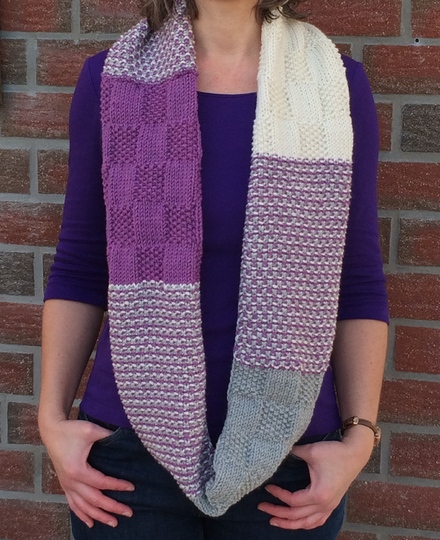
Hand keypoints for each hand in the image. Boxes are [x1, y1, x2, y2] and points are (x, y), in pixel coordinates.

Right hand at [40, 418, 134, 528]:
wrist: (52, 430)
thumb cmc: (71, 429)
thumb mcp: (90, 429)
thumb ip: (107, 436)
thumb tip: (125, 440)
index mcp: (77, 470)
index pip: (102, 483)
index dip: (117, 486)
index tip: (132, 488)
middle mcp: (71, 481)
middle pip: (94, 500)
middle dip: (112, 508)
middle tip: (129, 513)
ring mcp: (66, 485)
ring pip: (83, 507)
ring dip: (99, 516)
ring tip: (113, 523)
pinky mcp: (64, 484)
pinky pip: (73, 504)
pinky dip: (82, 515)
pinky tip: (91, 523)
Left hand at [258, 428, 373, 529]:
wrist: (355, 454)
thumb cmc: (334, 452)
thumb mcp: (311, 451)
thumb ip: (294, 452)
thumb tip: (278, 450)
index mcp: (318, 494)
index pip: (292, 501)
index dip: (278, 495)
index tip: (267, 486)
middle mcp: (324, 505)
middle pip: (296, 516)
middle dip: (277, 513)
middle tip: (261, 507)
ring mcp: (329, 507)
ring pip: (307, 523)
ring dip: (290, 524)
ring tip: (274, 521)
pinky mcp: (332, 505)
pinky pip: (317, 521)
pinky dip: (305, 524)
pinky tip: (297, 522)